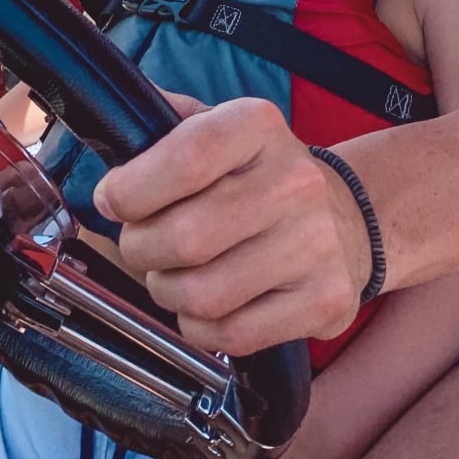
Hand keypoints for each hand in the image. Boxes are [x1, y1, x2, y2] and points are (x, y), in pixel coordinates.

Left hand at [93, 97, 370, 353]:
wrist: (348, 218)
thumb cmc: (258, 175)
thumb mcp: (217, 128)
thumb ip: (160, 123)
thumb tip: (110, 126)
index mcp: (258, 126)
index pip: (185, 158)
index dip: (131, 189)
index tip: (111, 200)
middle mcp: (295, 180)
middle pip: (186, 236)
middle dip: (140, 248)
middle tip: (140, 245)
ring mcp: (316, 245)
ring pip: (203, 294)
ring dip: (167, 291)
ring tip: (173, 274)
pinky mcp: (325, 301)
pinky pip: (231, 335)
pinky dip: (200, 327)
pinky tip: (207, 304)